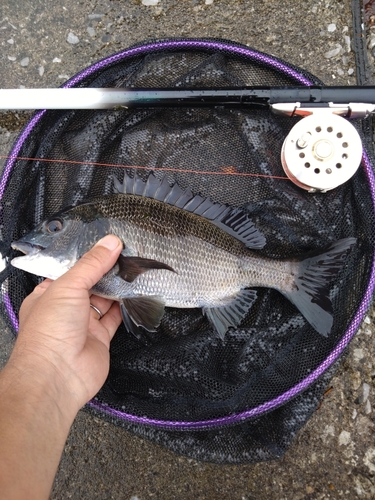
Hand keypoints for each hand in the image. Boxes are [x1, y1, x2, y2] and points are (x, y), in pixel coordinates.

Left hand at [8, 234, 122, 418]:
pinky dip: (125, 307)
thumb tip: (110, 243)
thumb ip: (92, 264)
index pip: (72, 270)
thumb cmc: (49, 332)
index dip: (90, 258)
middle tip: (127, 255)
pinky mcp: (100, 338)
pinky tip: (135, 294)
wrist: (57, 375)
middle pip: (91, 284)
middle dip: (107, 272)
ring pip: (104, 300)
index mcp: (49, 294)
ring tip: (134, 270)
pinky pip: (115, 318)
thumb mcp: (69, 286)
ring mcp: (83, 325)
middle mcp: (66, 309)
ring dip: (118, 288)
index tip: (109, 245)